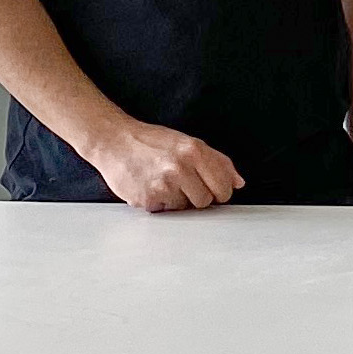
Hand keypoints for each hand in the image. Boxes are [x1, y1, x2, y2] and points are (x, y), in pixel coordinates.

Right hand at [85, 119, 242, 211]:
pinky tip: (151, 187)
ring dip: (177, 200)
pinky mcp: (147, 199)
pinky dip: (160, 203)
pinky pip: (165, 212)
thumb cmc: (151, 142)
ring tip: (164, 182)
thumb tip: (238, 182)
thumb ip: (217, 161)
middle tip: (183, 183)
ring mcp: (163, 185)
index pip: (223, 186)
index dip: (220, 192)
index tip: (214, 190)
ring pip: (185, 209)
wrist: (114, 141)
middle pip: (205, 201)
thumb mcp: (188, 142)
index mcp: (194, 150)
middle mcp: (180, 167)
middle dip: (197, 196)